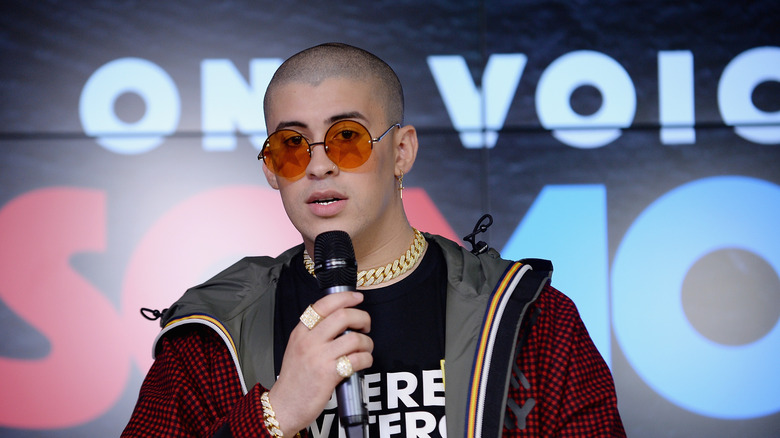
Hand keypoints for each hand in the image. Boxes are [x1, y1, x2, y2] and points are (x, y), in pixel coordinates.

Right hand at [267, 292, 372, 434]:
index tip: (357, 297)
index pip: (323, 304)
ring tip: (366, 348)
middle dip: (362, 317)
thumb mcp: (297, 348)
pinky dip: (366, 359)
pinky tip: (363, 362)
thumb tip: (341, 321)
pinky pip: (357, 359)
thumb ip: (314, 334)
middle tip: (366, 325)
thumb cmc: (294, 379)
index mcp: (301, 332)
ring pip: (354, 338)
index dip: (345, 297)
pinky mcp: (329, 374)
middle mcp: (309, 341)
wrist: (284, 406)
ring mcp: (318, 357)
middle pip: (343, 316)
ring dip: (367, 342)